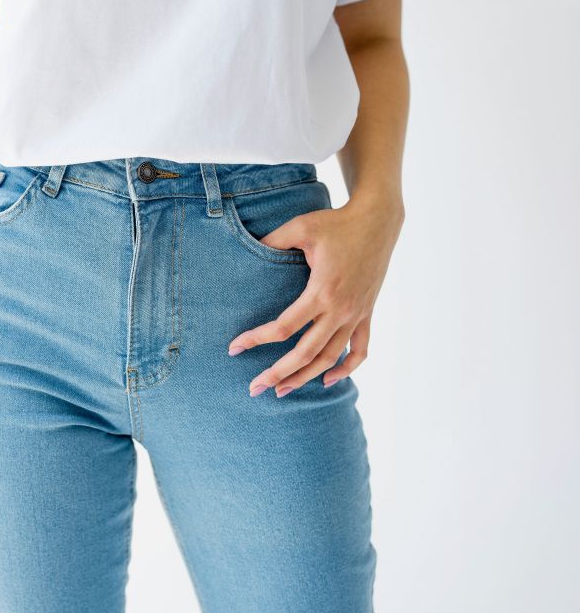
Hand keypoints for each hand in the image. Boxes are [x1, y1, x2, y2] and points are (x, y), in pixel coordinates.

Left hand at [227, 191, 403, 395]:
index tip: (234, 348)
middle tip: (254, 388)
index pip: (284, 327)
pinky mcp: (367, 314)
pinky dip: (346, 368)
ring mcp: (356, 315)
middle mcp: (341, 309)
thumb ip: (272, 241)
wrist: (378, 221)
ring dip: (305, 378)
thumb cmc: (336, 223)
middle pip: (305, 353)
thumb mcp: (300, 227)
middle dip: (278, 373)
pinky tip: (328, 380)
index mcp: (322, 291)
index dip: (256, 339)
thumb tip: (246, 251)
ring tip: (282, 391)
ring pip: (330, 358)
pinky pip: (360, 350)